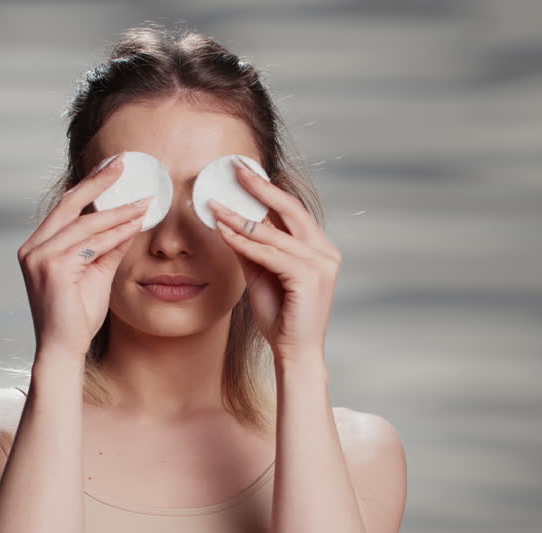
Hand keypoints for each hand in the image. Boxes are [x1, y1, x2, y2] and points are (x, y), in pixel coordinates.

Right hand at [17, 153, 150, 358]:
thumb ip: (109, 247)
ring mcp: (40, 256)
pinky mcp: (53, 267)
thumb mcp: (96, 273)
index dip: (89, 185)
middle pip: (70, 204)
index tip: (112, 168)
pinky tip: (134, 224)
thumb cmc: (76, 316)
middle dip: (99, 181)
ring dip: (118, 212)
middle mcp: (33, 247)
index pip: (66, 207)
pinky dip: (115, 233)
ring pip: (85, 225)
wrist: (63, 348)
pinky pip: (91, 244)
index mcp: (38, 246)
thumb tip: (129, 223)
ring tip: (143, 202)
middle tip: (124, 163)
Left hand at [207, 160, 340, 361]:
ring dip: (241, 218)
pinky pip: (270, 254)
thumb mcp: (261, 275)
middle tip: (235, 169)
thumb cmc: (281, 318)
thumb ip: (250, 249)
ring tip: (216, 205)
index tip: (244, 172)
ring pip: (275, 233)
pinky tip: (224, 233)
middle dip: (260, 187)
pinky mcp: (309, 278)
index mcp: (318, 248)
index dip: (267, 189)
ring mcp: (321, 264)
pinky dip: (245, 243)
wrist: (294, 353)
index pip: (291, 211)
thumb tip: (228, 221)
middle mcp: (325, 252)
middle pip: (290, 209)